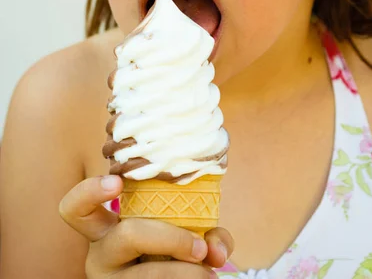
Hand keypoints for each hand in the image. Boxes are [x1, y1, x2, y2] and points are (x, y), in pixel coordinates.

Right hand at [59, 175, 233, 277]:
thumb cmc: (170, 251)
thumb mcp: (179, 232)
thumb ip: (203, 231)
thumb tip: (216, 250)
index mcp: (106, 228)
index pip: (75, 208)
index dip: (89, 191)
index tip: (117, 182)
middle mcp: (100, 255)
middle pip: (127, 234)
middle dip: (171, 238)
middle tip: (200, 248)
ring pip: (145, 274)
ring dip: (186, 273)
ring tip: (210, 274)